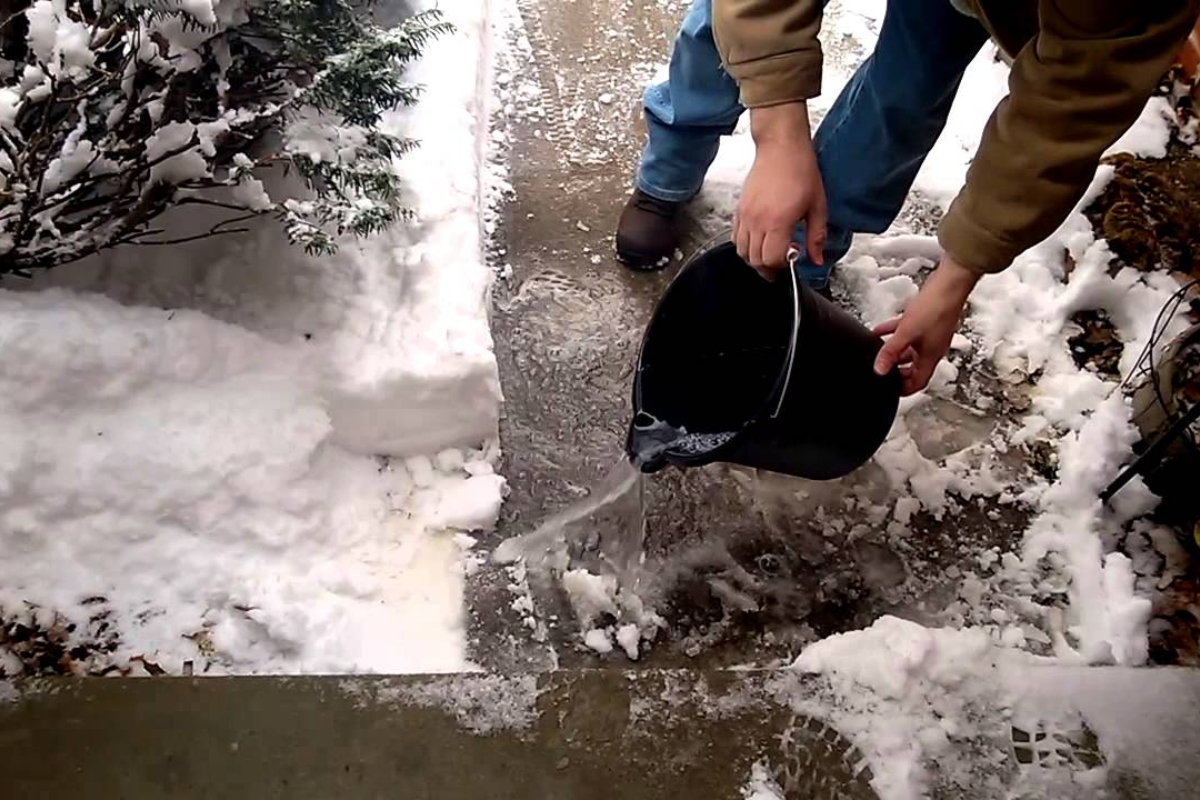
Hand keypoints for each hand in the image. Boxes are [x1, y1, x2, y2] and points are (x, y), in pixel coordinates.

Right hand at [734, 103, 826, 270]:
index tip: (792, 259)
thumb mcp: (817, 206)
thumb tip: (817, 259)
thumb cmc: (800, 171)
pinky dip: (745, 245)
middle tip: (781, 262)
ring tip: (769, 253)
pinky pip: (735, 237)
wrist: (781, 148)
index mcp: (777, 222)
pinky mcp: (739, 209)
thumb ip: (816, 237)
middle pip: (754, 259)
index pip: (771, 259)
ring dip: (755, 258)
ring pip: (742, 251)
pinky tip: (759, 240)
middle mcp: (757, 221)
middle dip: (768, 267)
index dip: (782, 265)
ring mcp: (745, 215)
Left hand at [872, 255, 980, 395]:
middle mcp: (932, 348)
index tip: (890, 391)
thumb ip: (890, 351)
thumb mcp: (906, 332)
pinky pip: (907, 332)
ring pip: (909, 349)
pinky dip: (893, 333)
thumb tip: (879, 370)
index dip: (904, 389)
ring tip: (877, 351)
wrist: (949, 284)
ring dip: (893, 351)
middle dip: (896, 370)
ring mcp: (929, 335)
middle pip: (913, 367)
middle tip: (882, 371)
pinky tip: (880, 330)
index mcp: (930, 357)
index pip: (918, 383)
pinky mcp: (925, 321)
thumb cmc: (936, 308)